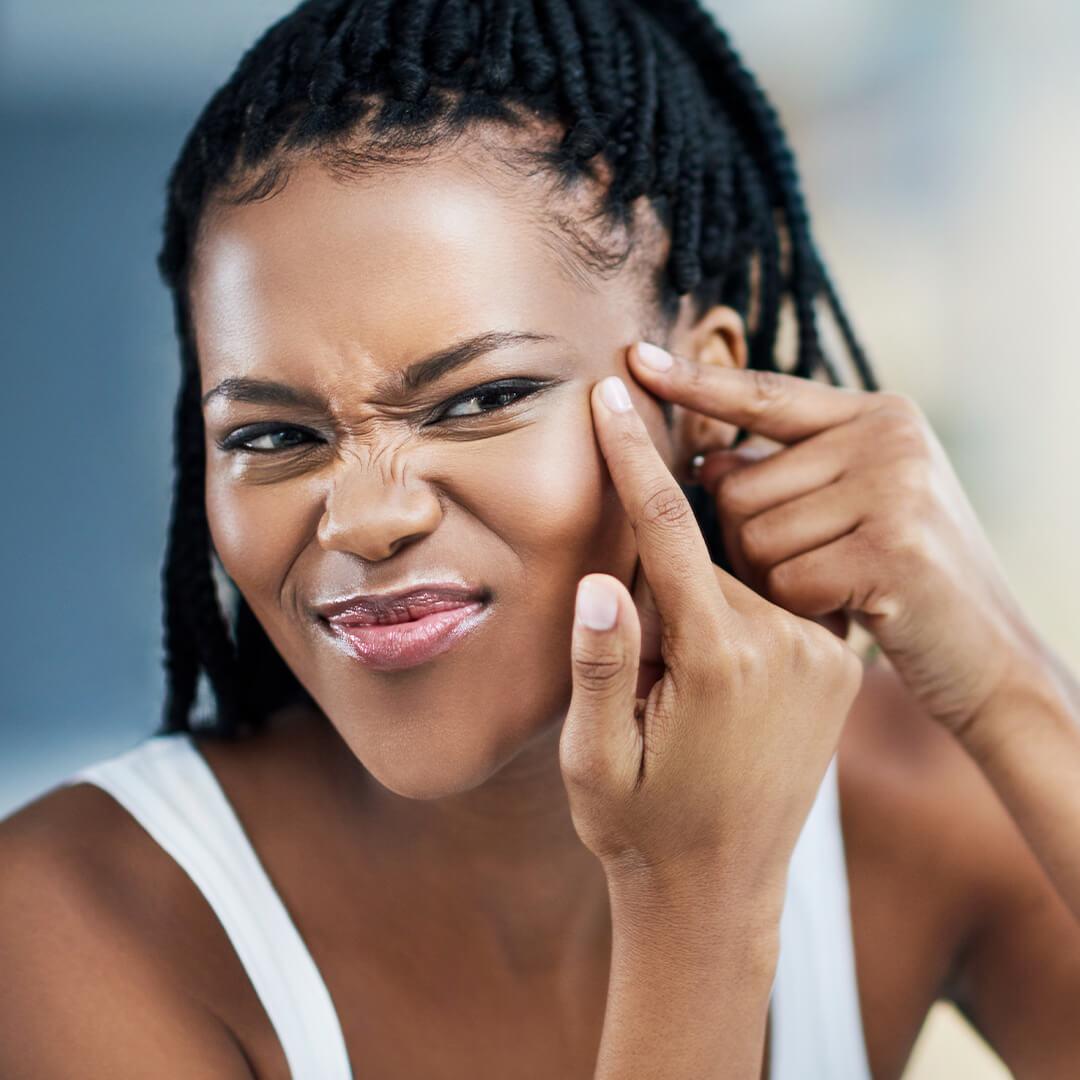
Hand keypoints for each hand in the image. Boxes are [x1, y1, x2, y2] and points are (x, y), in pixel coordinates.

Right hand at [559, 374, 863, 898]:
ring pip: (744, 569)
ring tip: (674, 660)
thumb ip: (599, 667)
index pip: (670, 530)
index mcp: (721, 659)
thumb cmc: (640, 824)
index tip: (613, 393)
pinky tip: (708, 637)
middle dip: (657, 541)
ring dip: (699, 572)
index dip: (634, 455)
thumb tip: (599, 581)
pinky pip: (778, 595)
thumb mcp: (592, 759)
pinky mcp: (836, 666)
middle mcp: (786, 646)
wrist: (718, 891)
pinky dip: (739, 588)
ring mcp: (822, 655)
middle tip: (631, 615)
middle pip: (708, 547)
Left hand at [625, 341, 1042, 735]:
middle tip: (804, 569)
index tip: (636, 360)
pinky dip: (798, 609)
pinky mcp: (894, 550)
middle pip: (735, 486)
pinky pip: (784, 581)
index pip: (764, 395)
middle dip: (743, 542)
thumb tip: (706, 461)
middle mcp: (888, 437)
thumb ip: (787, 475)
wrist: (988, 654)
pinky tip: (844, 614)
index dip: (696, 383)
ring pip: (751, 537)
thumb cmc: (903, 578)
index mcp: (876, 415)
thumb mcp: (855, 507)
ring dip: (769, 582)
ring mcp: (896, 488)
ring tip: (827, 590)